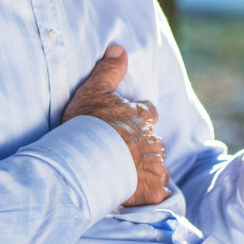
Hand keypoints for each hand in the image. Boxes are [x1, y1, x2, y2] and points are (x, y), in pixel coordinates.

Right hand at [63, 45, 169, 206]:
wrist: (86, 161)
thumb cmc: (87, 126)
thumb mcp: (93, 90)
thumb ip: (108, 70)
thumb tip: (119, 48)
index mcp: (142, 115)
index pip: (147, 112)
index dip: (138, 118)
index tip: (125, 124)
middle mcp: (153, 139)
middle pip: (153, 141)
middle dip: (142, 146)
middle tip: (123, 154)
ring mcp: (155, 165)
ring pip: (156, 165)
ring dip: (146, 169)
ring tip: (127, 175)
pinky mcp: (152, 189)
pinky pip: (157, 191)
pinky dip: (149, 193)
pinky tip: (137, 195)